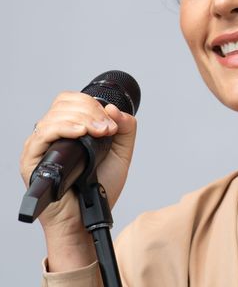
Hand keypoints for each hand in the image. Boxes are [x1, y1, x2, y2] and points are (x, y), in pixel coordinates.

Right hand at [19, 91, 136, 269]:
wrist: (90, 216)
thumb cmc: (100, 187)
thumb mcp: (122, 152)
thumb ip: (126, 128)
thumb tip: (113, 108)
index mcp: (70, 128)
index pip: (73, 100)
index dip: (93, 104)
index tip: (111, 123)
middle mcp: (53, 134)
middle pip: (64, 104)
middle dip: (91, 111)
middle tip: (107, 129)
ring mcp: (41, 146)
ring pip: (54, 116)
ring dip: (82, 119)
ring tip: (98, 133)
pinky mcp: (32, 161)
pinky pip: (42, 135)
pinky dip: (63, 129)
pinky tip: (79, 134)